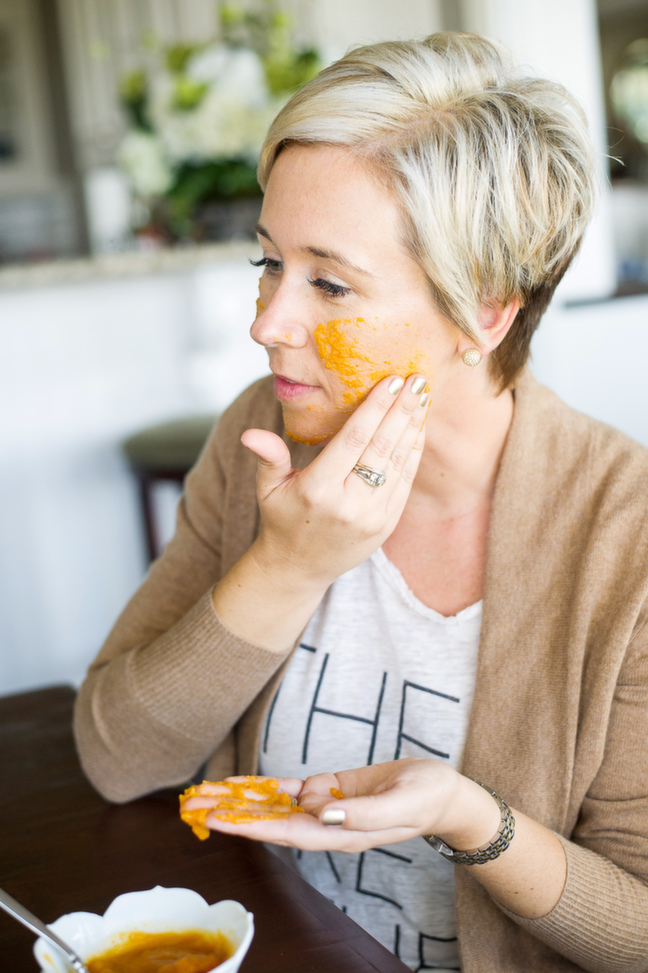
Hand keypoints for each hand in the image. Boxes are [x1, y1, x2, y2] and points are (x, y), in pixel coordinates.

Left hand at [181, 759, 489, 853]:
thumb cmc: (426, 798)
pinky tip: (241, 783)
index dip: (250, 826)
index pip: (287, 833)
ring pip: (274, 805)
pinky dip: (265, 785)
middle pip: (269, 821)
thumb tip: (321, 814)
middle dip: (231, 814)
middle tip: (193, 805)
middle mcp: (326, 825)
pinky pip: (290, 788)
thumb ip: (362, 814)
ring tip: (205, 792)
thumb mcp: (400, 805)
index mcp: (341, 835)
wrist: (442, 792)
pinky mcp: (330, 789)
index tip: (218, 820)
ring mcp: (326, 807)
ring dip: (240, 799)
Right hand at [243, 375, 429, 590]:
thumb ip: (267, 456)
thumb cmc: (282, 519)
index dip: (376, 407)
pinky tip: (418, 427)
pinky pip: (406, 481)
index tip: (393, 380)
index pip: (354, 439)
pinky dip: (414, 452)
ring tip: (423, 396)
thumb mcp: (268, 488)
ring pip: (399, 463)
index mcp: (318, 489)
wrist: (299, 568)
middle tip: (418, 379)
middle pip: (382, 447)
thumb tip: (250, 434)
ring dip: (414, 427)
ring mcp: (371, 516)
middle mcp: (348, 503)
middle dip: (402, 410)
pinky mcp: (386, 524)